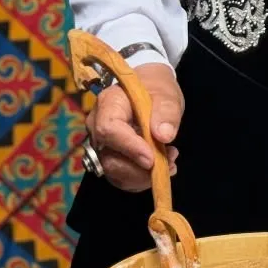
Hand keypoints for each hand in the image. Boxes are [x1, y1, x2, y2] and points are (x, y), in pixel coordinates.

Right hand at [86, 63, 183, 191]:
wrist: (150, 91)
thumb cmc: (155, 89)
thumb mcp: (166, 94)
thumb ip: (166, 112)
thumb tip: (163, 135)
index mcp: (108, 103)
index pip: (109, 129)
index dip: (129, 146)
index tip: (152, 158)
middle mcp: (97, 126)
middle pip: (109, 157)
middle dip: (140, 167)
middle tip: (170, 159)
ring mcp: (101, 144)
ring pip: (114, 172)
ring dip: (143, 175)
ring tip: (169, 162)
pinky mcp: (110, 157)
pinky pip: (120, 177)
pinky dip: (141, 178)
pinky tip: (162, 167)